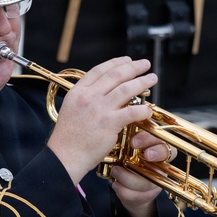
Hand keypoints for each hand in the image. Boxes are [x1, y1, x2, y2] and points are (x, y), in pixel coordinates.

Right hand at [47, 57, 156, 183]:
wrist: (64, 157)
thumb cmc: (68, 139)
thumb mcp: (71, 110)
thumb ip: (85, 100)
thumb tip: (101, 93)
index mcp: (78, 92)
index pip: (99, 70)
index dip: (116, 62)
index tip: (127, 60)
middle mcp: (88, 97)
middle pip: (115, 75)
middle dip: (133, 67)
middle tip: (145, 64)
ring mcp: (99, 109)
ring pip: (126, 89)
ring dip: (142, 82)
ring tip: (152, 79)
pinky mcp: (109, 123)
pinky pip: (132, 112)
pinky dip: (143, 109)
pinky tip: (148, 109)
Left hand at [107, 129, 176, 216]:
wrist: (126, 187)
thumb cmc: (127, 159)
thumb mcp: (127, 146)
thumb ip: (128, 133)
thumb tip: (122, 120)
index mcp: (158, 147)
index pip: (163, 141)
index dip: (149, 141)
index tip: (133, 142)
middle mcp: (162, 163)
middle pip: (162, 159)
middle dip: (145, 159)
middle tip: (129, 158)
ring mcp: (157, 180)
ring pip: (146, 181)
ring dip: (126, 177)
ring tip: (115, 170)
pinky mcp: (149, 195)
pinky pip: (136, 195)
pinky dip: (122, 190)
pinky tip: (115, 184)